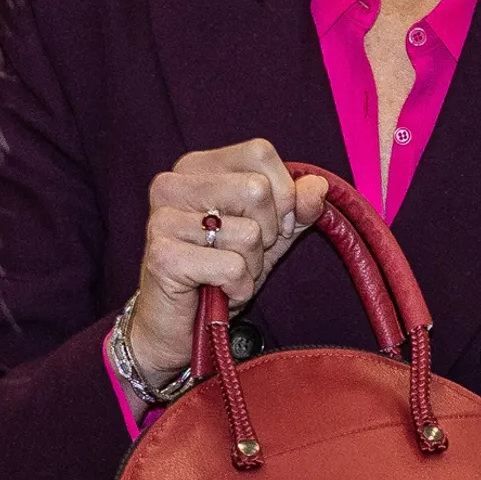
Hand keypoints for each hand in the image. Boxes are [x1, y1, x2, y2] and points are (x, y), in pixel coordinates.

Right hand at [129, 143, 333, 378]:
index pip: (259, 152)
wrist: (179, 327)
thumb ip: (295, 208)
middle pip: (257, 190)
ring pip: (248, 232)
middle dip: (267, 234)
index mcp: (196, 167)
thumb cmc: (220, 275)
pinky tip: (219, 293)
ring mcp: (163, 219)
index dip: (282, 193)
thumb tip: (318, 187)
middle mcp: (172, 184)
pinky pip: (232, 267)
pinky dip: (238, 288)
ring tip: (227, 276)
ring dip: (251, 266)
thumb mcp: (268, 236)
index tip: (273, 226)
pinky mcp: (163, 257)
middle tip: (243, 256)